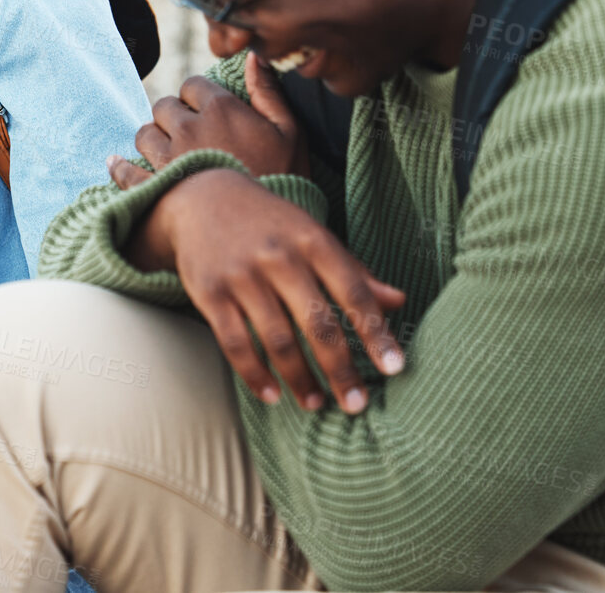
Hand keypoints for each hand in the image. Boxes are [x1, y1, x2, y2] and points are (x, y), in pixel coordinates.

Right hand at [107, 163, 405, 413]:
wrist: (204, 198)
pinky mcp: (210, 292)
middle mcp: (279, 258)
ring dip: (299, 379)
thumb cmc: (272, 225)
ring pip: (277, 340)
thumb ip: (355, 271)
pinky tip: (272, 395)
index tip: (394, 368)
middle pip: (317, 324)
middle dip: (340, 370)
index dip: (375, 333)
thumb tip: (400, 301)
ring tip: (315, 404)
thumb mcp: (314, 236)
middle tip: (356, 405)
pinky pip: (235, 343)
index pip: (353, 293)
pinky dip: (255, 374)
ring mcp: (242, 275)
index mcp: (313, 242)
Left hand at [133, 53, 307, 177]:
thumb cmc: (283, 180)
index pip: (193, 85)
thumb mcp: (290, 133)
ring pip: (144, 134)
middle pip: (164, 106)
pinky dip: (119, 167)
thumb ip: (268, 92)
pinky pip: (126, 172)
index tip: (206, 111)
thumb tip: (253, 57)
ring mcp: (168, 158)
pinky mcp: (154, 188)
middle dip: (175, 116)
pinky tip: (116, 164)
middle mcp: (189, 128)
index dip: (198, 97)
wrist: (266, 232)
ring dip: (153, 139)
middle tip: (188, 134)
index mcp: (221, 109)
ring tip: (167, 152)